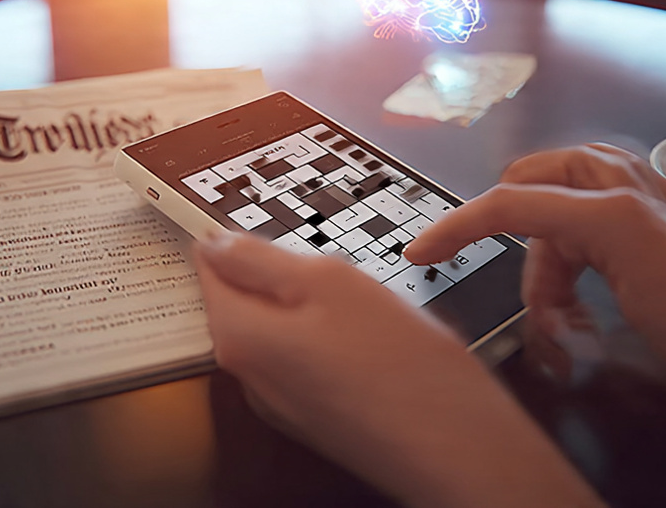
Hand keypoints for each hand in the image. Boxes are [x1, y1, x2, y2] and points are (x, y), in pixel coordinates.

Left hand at [195, 231, 600, 507]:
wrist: (457, 448)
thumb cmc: (401, 365)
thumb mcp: (329, 282)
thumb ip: (261, 259)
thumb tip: (213, 242)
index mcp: (239, 335)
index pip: (208, 264)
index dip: (229, 233)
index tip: (258, 216)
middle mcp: (249, 375)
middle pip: (246, 298)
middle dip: (283, 273)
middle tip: (337, 267)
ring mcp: (282, 402)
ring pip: (283, 328)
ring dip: (314, 307)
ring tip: (369, 309)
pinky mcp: (317, 417)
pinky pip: (311, 360)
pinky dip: (335, 341)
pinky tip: (379, 343)